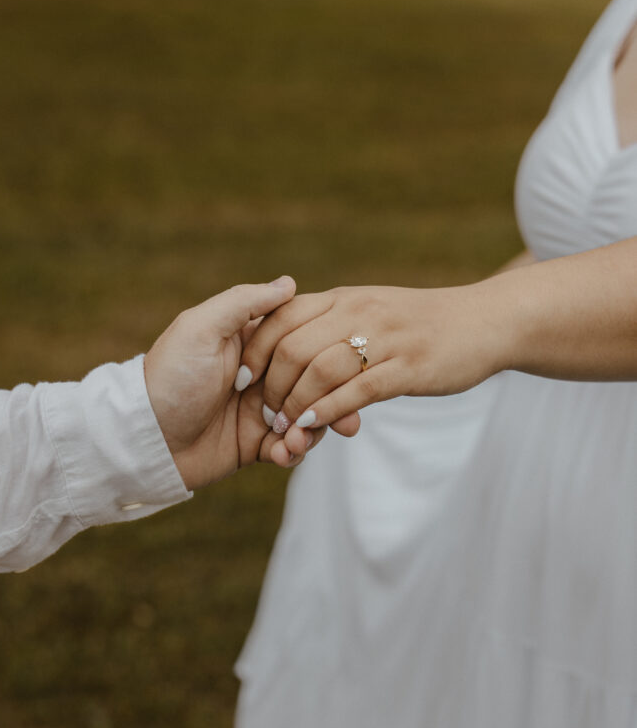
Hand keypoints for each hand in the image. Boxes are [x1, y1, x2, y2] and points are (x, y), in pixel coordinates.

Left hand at [143, 277, 328, 490]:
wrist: (145, 440)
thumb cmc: (170, 378)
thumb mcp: (201, 329)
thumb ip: (244, 302)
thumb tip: (289, 283)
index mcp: (251, 343)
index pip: (302, 341)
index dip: (324, 354)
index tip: (345, 364)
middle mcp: (261, 375)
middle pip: (313, 383)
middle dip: (328, 400)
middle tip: (337, 416)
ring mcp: (260, 411)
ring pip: (308, 418)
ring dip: (311, 430)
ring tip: (298, 440)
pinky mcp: (255, 444)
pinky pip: (289, 448)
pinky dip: (292, 452)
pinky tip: (283, 453)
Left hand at [239, 283, 504, 446]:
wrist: (486, 321)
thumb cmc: (423, 323)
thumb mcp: (371, 308)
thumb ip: (330, 319)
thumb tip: (288, 339)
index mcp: (343, 299)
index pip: (281, 317)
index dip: (254, 351)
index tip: (240, 380)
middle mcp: (358, 312)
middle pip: (293, 347)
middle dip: (271, 387)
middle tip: (265, 415)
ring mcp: (384, 339)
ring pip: (320, 371)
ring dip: (295, 406)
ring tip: (285, 429)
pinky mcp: (407, 368)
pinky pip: (356, 391)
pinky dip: (327, 412)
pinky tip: (312, 428)